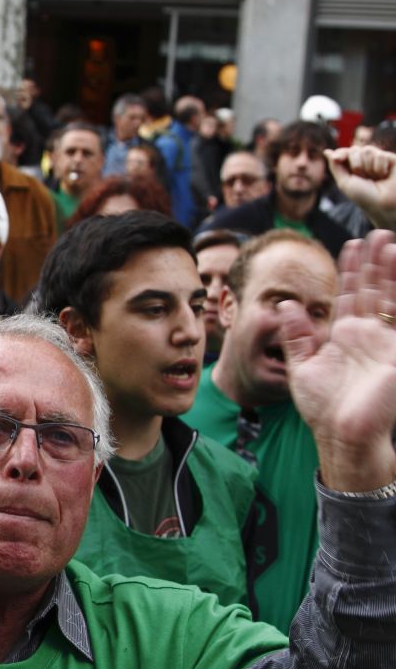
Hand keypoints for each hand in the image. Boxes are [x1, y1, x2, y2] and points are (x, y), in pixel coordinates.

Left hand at [279, 230, 395, 491]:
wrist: (341, 434)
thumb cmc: (322, 408)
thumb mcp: (301, 367)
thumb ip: (296, 336)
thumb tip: (284, 305)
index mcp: (344, 336)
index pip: (350, 295)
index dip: (352, 271)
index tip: (351, 245)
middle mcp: (368, 335)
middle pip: (373, 290)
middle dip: (374, 262)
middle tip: (375, 233)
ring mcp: (385, 343)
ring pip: (389, 298)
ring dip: (390, 272)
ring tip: (387, 242)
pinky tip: (395, 270)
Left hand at [327, 146, 395, 229]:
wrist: (384, 204)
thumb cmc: (364, 197)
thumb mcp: (344, 182)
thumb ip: (336, 166)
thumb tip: (327, 151)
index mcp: (353, 167)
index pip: (345, 152)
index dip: (341, 153)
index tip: (337, 159)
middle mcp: (366, 161)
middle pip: (355, 149)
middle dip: (355, 164)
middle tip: (363, 178)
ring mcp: (379, 159)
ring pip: (367, 150)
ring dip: (368, 167)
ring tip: (375, 178)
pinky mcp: (392, 159)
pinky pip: (380, 155)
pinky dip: (379, 168)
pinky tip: (384, 176)